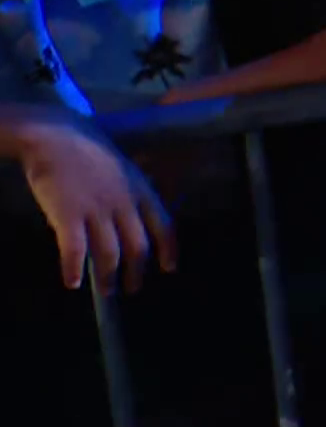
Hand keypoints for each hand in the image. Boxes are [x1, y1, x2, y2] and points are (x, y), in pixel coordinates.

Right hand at [19, 121, 176, 291]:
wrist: (55, 135)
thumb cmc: (88, 150)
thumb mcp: (123, 167)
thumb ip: (132, 192)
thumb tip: (138, 218)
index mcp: (141, 190)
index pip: (164, 225)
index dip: (169, 250)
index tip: (170, 268)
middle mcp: (124, 203)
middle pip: (138, 246)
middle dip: (137, 272)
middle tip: (131, 288)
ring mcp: (97, 210)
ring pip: (109, 254)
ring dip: (108, 278)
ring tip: (107, 291)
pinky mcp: (68, 215)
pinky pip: (74, 249)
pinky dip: (73, 269)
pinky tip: (71, 283)